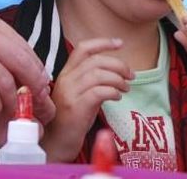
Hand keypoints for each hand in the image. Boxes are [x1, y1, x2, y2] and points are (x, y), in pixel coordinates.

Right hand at [41, 38, 132, 162]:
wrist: (55, 143)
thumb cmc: (70, 120)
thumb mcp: (79, 95)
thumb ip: (90, 82)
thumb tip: (114, 74)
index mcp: (66, 73)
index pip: (82, 49)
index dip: (102, 43)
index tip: (120, 43)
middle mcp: (66, 79)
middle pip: (95, 61)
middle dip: (118, 64)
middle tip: (131, 75)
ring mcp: (69, 93)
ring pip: (98, 74)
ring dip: (118, 79)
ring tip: (126, 88)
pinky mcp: (76, 107)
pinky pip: (99, 92)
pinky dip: (113, 92)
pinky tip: (117, 97)